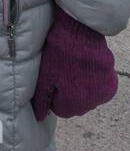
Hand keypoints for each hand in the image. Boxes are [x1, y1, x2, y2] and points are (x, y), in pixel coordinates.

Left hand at [31, 4, 118, 120]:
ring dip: (82, 90)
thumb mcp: (44, 77)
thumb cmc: (59, 55)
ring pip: (88, 99)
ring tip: (75, 71)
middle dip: (69, 95)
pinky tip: (87, 71)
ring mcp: (103, 95)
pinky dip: (94, 84)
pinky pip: (99, 91)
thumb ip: (42, 100)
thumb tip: (39, 117)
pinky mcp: (112, 84)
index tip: (54, 82)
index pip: (61, 111)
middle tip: (64, 75)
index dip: (55, 96)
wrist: (81, 34)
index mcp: (73, 104)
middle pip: (76, 106)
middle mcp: (91, 104)